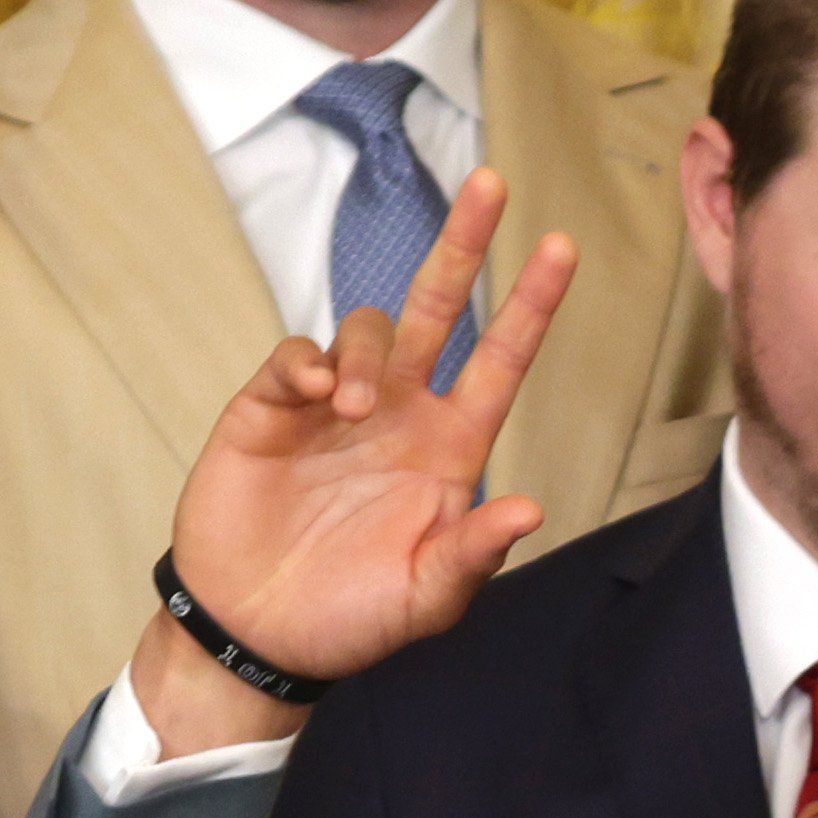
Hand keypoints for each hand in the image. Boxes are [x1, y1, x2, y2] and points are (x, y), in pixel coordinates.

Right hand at [135, 170, 574, 752]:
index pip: (499, 364)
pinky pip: (296, 355)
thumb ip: (474, 553)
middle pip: (439, 309)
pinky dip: (307, 362)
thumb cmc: (351, 619)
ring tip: (352, 406)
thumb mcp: (426, 598)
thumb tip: (530, 508)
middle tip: (492, 183)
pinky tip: (316, 396)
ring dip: (369, 351)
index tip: (560, 248)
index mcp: (447, 451)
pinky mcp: (271, 408)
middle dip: (464, 245)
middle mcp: (399, 414)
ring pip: (368, 328)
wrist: (257, 634)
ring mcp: (334, 406)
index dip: (529, 307)